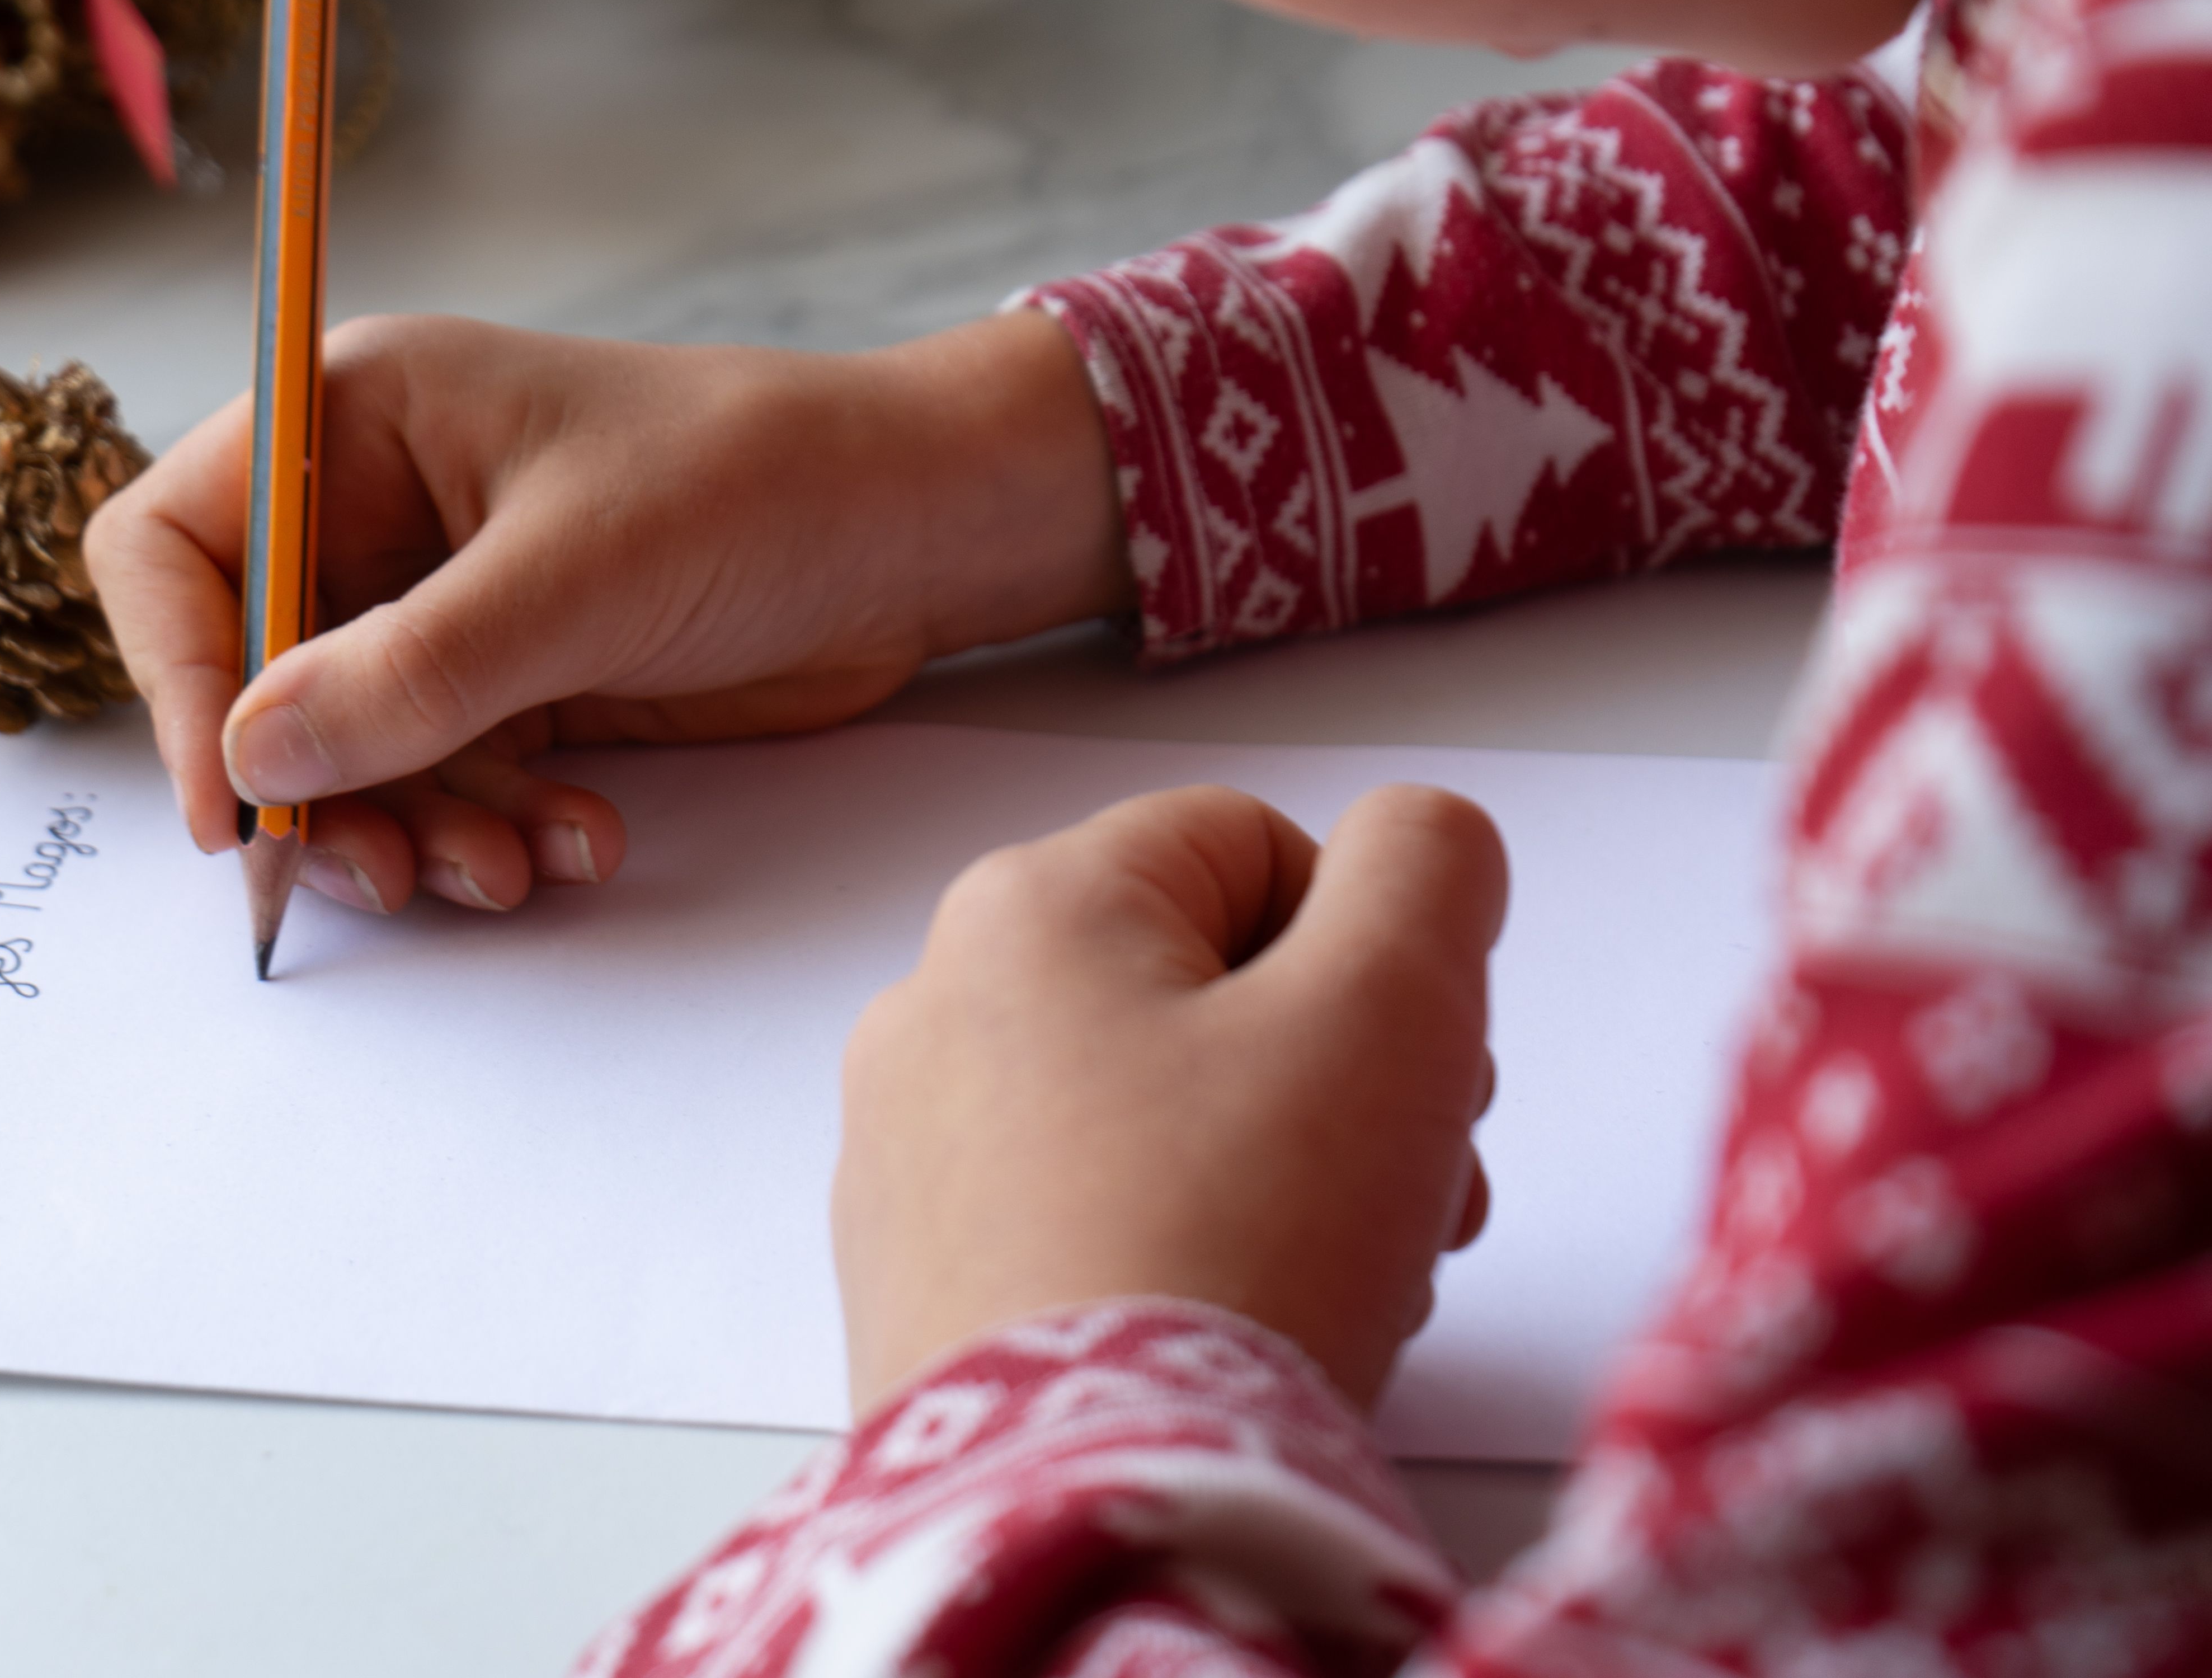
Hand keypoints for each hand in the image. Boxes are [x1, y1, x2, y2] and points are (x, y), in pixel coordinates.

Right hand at [88, 310, 1125, 912]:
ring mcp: (442, 600)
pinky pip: (444, 780)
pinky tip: (579, 843)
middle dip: (316, 787)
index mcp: (358, 417)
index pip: (178, 545)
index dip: (176, 673)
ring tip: (509, 869)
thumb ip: (410, 673)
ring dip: (414, 828)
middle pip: (253, 673)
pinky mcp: (512, 678)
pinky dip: (493, 828)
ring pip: (350, 751)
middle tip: (385, 872)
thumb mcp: (576, 577)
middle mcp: (378, 508)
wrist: (916, 529)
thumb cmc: (757, 485)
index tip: (228, 803)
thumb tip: (249, 757)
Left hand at [834, 784, 1502, 1413]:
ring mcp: (905, 1151)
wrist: (1092, 1494)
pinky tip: (1230, 1335)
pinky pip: (1081, 1218)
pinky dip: (1178, 1256)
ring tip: (1333, 1280)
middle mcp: (932, 1007)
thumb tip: (1417, 836)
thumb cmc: (1238, 1237)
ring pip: (1151, 1112)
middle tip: (1413, 1188)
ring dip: (1275, 1175)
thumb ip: (1425, 870)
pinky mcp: (912, 1279)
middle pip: (1199, 989)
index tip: (1417, 1070)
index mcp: (1025, 906)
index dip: (1365, 952)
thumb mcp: (1389, 1004)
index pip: (1250, 848)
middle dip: (1334, 1078)